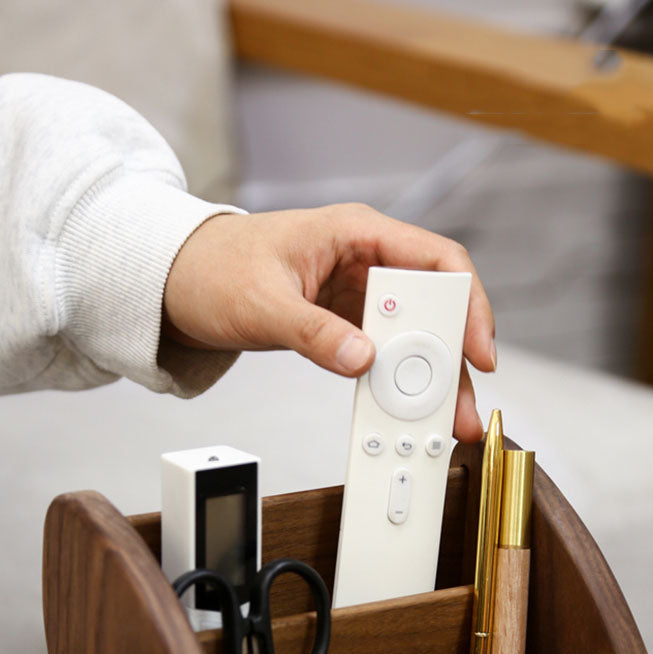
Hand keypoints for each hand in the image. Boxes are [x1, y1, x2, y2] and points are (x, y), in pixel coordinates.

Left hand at [163, 203, 495, 440]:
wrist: (177, 283)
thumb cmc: (212, 268)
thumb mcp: (261, 302)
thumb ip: (312, 332)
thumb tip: (360, 359)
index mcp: (356, 233)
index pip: (436, 261)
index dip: (467, 304)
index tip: (476, 349)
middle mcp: (366, 261)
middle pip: (434, 307)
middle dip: (453, 358)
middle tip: (463, 404)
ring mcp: (358, 295)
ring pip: (415, 337)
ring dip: (430, 379)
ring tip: (447, 420)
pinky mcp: (345, 323)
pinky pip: (386, 353)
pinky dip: (399, 382)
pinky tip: (408, 409)